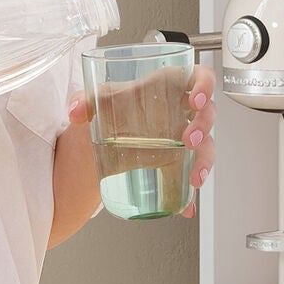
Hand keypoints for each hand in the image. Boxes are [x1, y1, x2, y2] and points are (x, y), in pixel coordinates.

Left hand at [66, 63, 215, 219]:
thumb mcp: (96, 100)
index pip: (199, 77)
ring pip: (207, 146)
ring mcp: (182, 137)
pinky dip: (190, 194)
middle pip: (207, 113)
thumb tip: (76, 112)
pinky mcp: (177, 162)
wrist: (100, 137)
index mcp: (168, 87)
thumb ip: (83, 100)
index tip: (195, 99)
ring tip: (194, 178)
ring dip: (204, 161)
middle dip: (203, 127)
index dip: (205, 85)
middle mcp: (181, 111)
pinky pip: (190, 174)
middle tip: (189, 140)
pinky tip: (186, 207)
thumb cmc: (109, 108)